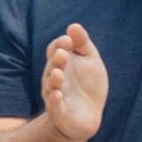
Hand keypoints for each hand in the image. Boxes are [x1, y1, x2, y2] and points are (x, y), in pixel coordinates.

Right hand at [42, 24, 108, 141]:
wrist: (89, 115)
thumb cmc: (88, 84)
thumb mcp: (90, 60)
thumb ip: (82, 43)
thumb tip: (73, 26)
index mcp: (60, 63)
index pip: (54, 50)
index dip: (60, 44)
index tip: (69, 40)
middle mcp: (54, 78)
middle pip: (52, 66)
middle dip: (57, 61)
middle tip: (63, 54)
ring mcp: (55, 94)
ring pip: (51, 86)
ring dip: (55, 79)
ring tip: (60, 74)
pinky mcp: (59, 112)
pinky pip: (54, 105)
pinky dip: (55, 100)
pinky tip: (58, 95)